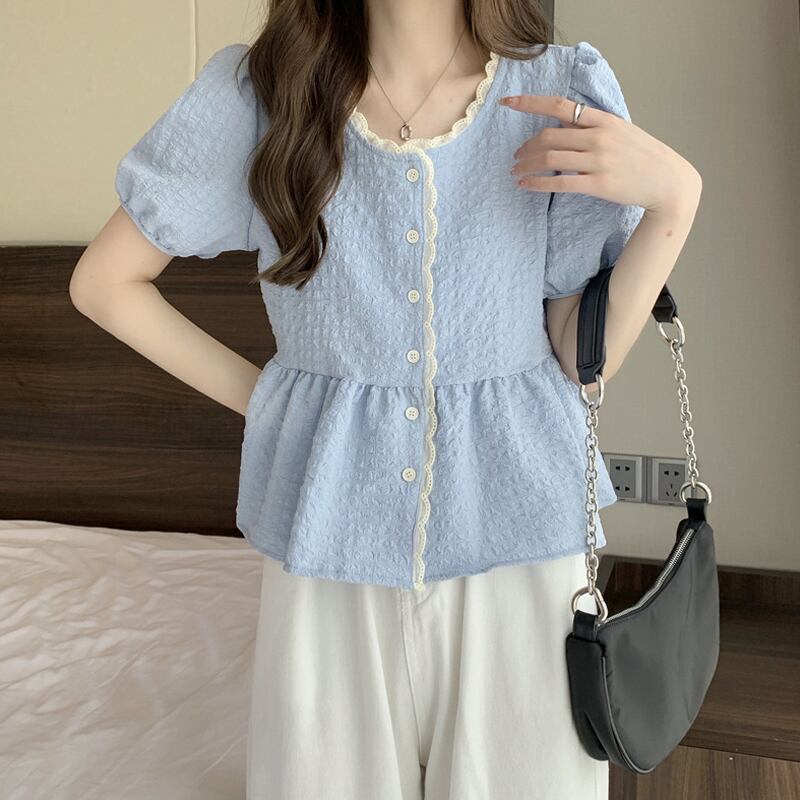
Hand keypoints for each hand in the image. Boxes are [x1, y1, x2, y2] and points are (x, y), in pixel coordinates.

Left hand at [499, 94, 701, 214]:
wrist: (668, 182)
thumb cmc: (642, 157)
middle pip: (548, 135)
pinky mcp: (598, 184)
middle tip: (516, 157)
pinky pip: (559, 182)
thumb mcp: (620, 131)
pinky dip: (537, 183)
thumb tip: (562, 123)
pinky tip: (526, 185)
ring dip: (527, 165)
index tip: (507, 102)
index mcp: (603, 120)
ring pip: (550, 158)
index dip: (529, 102)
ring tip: (517, 172)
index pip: (559, 104)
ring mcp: (599, 161)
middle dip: (526, 146)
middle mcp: (599, 137)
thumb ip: (592, 127)